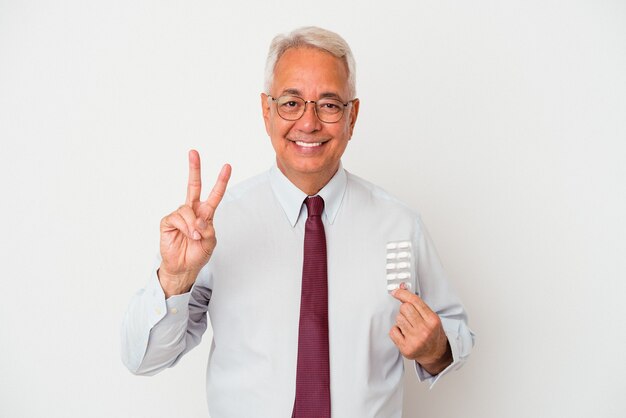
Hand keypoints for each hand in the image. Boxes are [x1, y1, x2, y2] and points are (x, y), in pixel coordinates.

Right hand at [158, 150, 230, 296]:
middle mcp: (192, 210)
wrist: (183, 267)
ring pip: (187, 209)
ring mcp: (180, 215)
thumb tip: (199, 220)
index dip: (221, 181)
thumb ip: (208, 229)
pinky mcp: (168, 221)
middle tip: (193, 152)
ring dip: (193, 225)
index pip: (214, 194)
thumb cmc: (197, 253)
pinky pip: (178, 218)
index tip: (227, 167)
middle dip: (194, 168)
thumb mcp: (210, 242)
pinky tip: (187, 235)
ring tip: (194, 237)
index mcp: (205, 213)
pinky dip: (185, 227)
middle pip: (193, 185)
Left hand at [389, 285, 451, 374]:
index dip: (403, 293)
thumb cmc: (432, 333)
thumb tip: (401, 288)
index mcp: (432, 320)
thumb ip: (417, 303)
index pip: (414, 301)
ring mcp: (415, 340)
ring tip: (410, 327)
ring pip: (398, 319)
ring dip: (401, 321)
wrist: (435, 353)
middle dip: (404, 310)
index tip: (396, 291)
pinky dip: (397, 331)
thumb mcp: (430, 316)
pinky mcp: (406, 348)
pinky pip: (393, 331)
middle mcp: (425, 330)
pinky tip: (405, 334)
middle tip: (410, 316)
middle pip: (404, 308)